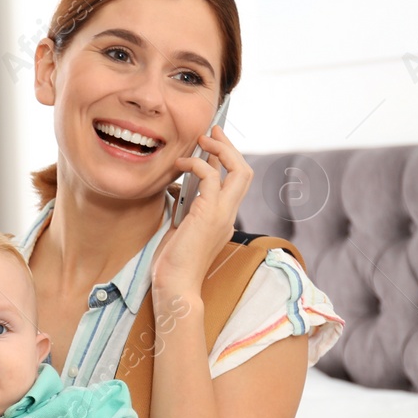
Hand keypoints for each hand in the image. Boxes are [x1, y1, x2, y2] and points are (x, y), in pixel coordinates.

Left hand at [152, 124, 251, 297]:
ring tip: (202, 139)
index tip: (211, 145)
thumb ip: (186, 209)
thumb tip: (179, 187)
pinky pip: (212, 178)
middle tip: (213, 131)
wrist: (175, 286)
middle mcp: (229, 215)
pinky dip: (198, 165)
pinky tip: (181, 164)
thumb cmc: (173, 263)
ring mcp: (223, 215)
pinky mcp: (209, 215)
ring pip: (238, 170)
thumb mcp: (180, 228)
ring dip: (220, 149)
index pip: (235, 182)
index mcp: (224, 218)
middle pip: (244, 171)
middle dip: (230, 147)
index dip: (226, 160)